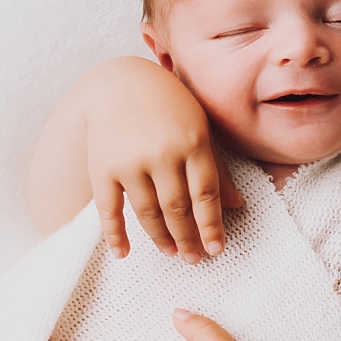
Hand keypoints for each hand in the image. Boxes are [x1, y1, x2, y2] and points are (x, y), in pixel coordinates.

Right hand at [83, 58, 243, 260]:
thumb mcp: (200, 129)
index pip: (205, 195)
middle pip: (178, 209)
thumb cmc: (169, 106)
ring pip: (148, 213)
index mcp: (193, 143)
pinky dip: (115, 234)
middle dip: (187, 238)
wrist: (119, 82)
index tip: (215, 249)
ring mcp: (130, 162)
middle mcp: (162, 153)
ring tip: (170, 252)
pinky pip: (109, 209)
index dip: (211, 226)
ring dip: (160, 238)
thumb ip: (215, 169)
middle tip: (193, 258)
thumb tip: (237, 206)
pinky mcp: (103, 168)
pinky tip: (123, 253)